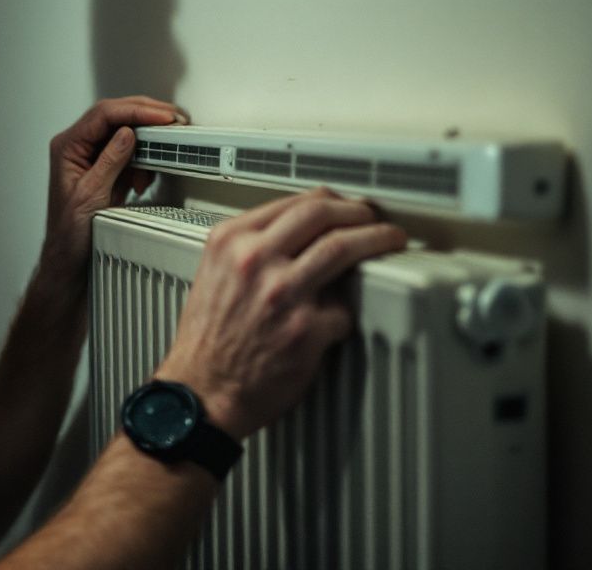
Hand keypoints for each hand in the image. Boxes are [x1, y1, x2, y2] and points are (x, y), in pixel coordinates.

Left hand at [41, 96, 183, 279]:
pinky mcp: (107, 170)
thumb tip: (127, 133)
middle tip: (174, 120)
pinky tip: (145, 178)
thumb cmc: (69, 234)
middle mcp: (78, 147)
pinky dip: (144, 161)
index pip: (103, 115)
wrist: (69, 260)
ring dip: (148, 143)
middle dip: (146, 117)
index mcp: (67, 147)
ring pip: (125, 133)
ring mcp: (93, 157)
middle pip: (115, 116)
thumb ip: (110, 162)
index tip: (161, 116)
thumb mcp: (91, 196)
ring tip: (161, 154)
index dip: (135, 111)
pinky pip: (130, 154)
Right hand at [155, 188, 406, 438]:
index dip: (330, 201)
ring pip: (344, 247)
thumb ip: (252, 248)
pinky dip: (348, 309)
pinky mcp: (306, 329)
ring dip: (377, 239)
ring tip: (389, 240)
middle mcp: (255, 260)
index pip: (294, 202)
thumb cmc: (208, 339)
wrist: (202, 392)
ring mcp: (282, 293)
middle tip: (373, 218)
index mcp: (230, 242)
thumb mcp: (216, 274)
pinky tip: (344, 313)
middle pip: (323, 214)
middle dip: (358, 211)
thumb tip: (301, 232)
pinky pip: (344, 307)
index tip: (344, 206)